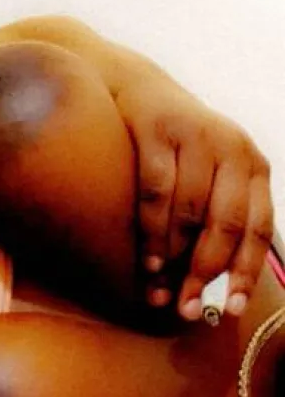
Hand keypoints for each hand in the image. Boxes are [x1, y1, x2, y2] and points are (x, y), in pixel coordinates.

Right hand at [115, 77, 272, 319]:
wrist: (138, 87)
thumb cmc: (177, 148)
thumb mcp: (212, 175)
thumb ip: (219, 219)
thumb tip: (210, 287)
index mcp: (254, 166)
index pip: (258, 228)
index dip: (245, 272)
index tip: (228, 309)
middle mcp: (233, 148)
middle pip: (225, 225)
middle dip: (204, 274)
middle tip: (186, 309)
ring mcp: (197, 137)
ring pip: (189, 214)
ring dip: (173, 259)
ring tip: (160, 289)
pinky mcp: (159, 131)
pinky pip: (157, 194)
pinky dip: (152, 233)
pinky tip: (147, 261)